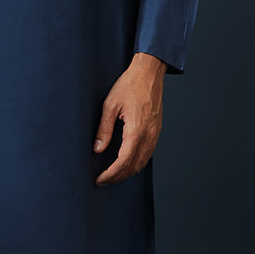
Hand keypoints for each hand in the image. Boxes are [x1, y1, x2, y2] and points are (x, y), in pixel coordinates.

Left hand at [92, 52, 165, 184]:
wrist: (149, 72)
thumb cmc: (129, 85)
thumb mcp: (110, 105)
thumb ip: (104, 129)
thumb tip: (98, 149)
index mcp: (136, 130)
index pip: (123, 161)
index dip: (111, 174)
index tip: (100, 179)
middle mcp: (149, 135)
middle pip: (134, 166)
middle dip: (118, 177)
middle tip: (104, 180)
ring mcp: (155, 133)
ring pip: (143, 162)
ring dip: (129, 172)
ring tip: (113, 175)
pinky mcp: (157, 130)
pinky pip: (149, 153)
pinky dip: (138, 162)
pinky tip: (128, 162)